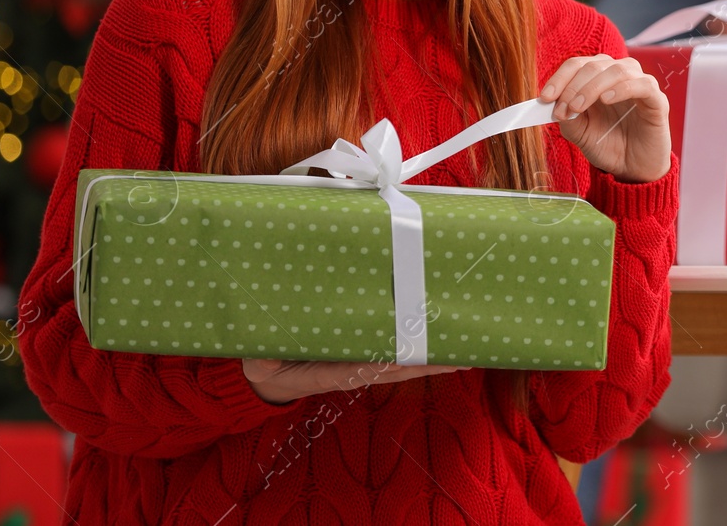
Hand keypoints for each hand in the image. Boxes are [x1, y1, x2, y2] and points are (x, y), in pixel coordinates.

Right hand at [241, 356, 468, 405]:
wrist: (273, 378)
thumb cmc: (268, 365)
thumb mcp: (260, 363)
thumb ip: (264, 362)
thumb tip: (264, 362)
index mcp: (333, 372)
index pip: (366, 369)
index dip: (389, 365)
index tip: (410, 360)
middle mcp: (356, 371)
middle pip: (398, 369)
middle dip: (428, 364)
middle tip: (461, 357)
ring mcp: (364, 366)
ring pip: (405, 365)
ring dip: (433, 361)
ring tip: (466, 354)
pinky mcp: (367, 358)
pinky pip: (399, 357)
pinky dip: (422, 353)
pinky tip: (445, 347)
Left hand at [540, 55, 671, 182]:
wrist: (632, 170)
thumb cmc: (608, 145)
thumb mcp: (580, 133)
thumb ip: (567, 117)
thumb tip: (553, 104)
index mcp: (599, 78)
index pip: (578, 65)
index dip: (560, 78)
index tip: (544, 98)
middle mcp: (620, 75)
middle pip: (594, 64)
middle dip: (573, 86)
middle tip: (563, 109)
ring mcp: (640, 85)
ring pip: (616, 70)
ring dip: (592, 87)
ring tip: (579, 107)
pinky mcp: (657, 100)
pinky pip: (643, 84)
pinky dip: (621, 88)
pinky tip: (606, 100)